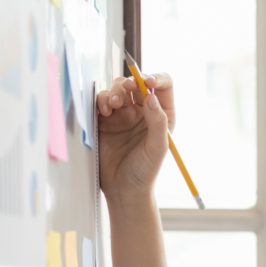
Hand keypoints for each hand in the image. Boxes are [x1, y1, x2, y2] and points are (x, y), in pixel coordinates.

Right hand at [96, 73, 174, 200]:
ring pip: (118, 89)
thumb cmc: (145, 171)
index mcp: (162, 114)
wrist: (123, 188)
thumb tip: (151, 96)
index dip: (156, 78)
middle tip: (126, 91)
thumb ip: (158, 122)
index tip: (147, 81)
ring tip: (113, 107)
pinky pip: (102, 101)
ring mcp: (123, 114)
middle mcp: (143, 111)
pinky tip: (104, 112)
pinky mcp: (104, 120)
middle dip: (131, 82)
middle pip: (137, 83)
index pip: (163, 85)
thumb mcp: (157, 148)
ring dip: (115, 92)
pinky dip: (102, 100)